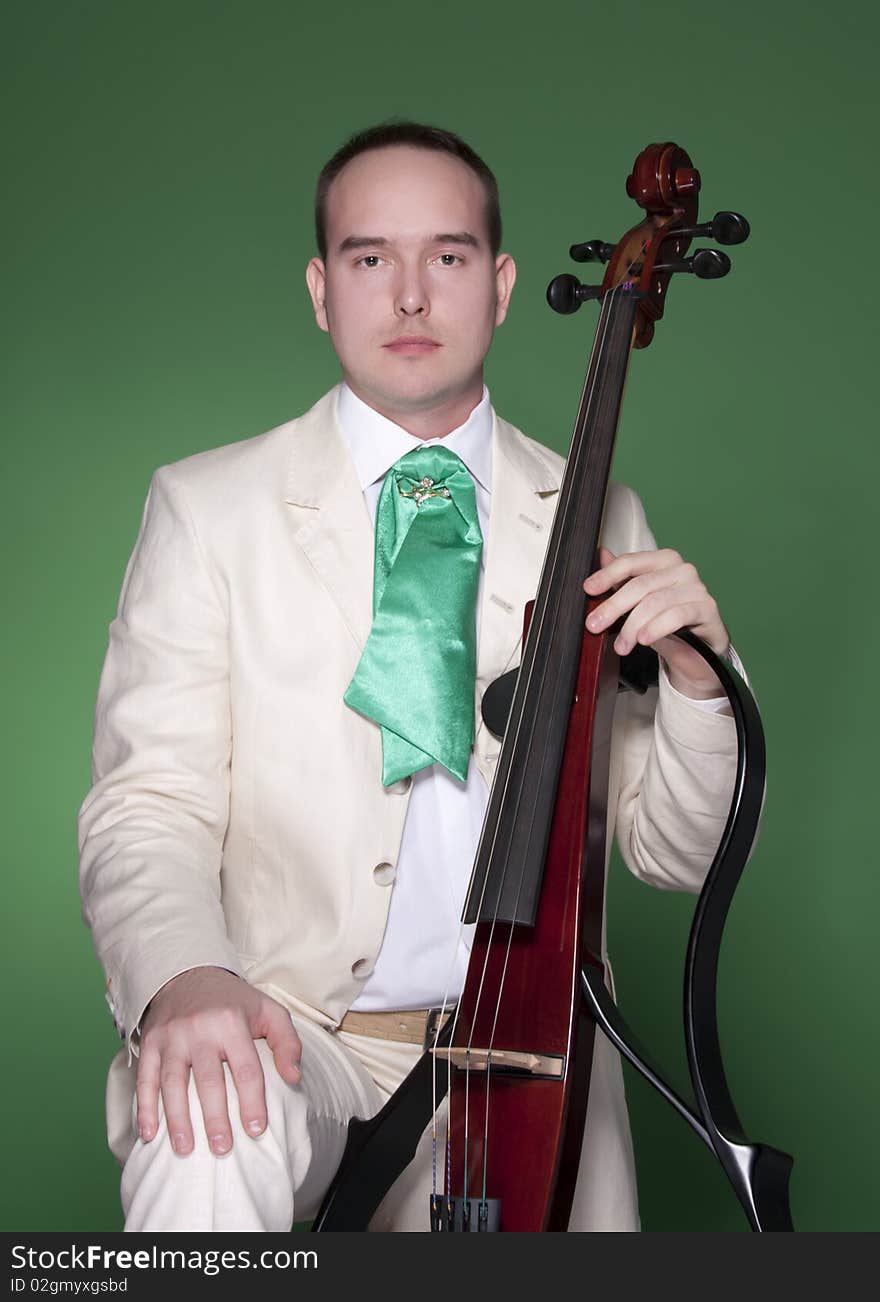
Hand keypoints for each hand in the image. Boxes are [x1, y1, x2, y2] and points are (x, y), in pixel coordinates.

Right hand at [135, 967, 301, 1155]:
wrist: (188, 973)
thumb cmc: (233, 1002)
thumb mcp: (269, 1011)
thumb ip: (287, 1043)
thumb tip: (293, 1078)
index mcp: (232, 1022)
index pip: (246, 1068)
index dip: (252, 1102)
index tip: (256, 1131)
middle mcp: (200, 1029)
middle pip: (208, 1080)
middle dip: (215, 1118)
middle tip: (222, 1148)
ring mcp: (172, 1036)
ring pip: (173, 1082)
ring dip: (177, 1118)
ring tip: (185, 1149)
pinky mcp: (151, 1042)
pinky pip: (145, 1078)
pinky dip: (144, 1107)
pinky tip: (149, 1133)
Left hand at [583, 547, 729, 698]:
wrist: (698, 655)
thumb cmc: (668, 626)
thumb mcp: (638, 605)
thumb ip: (622, 581)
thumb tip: (601, 555)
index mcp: (664, 561)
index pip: (631, 562)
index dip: (607, 575)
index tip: (588, 589)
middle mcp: (682, 570)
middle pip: (640, 585)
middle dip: (613, 606)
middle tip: (595, 625)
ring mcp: (697, 588)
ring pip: (655, 602)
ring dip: (632, 626)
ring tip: (621, 645)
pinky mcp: (707, 609)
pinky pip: (676, 615)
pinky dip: (656, 628)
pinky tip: (644, 639)